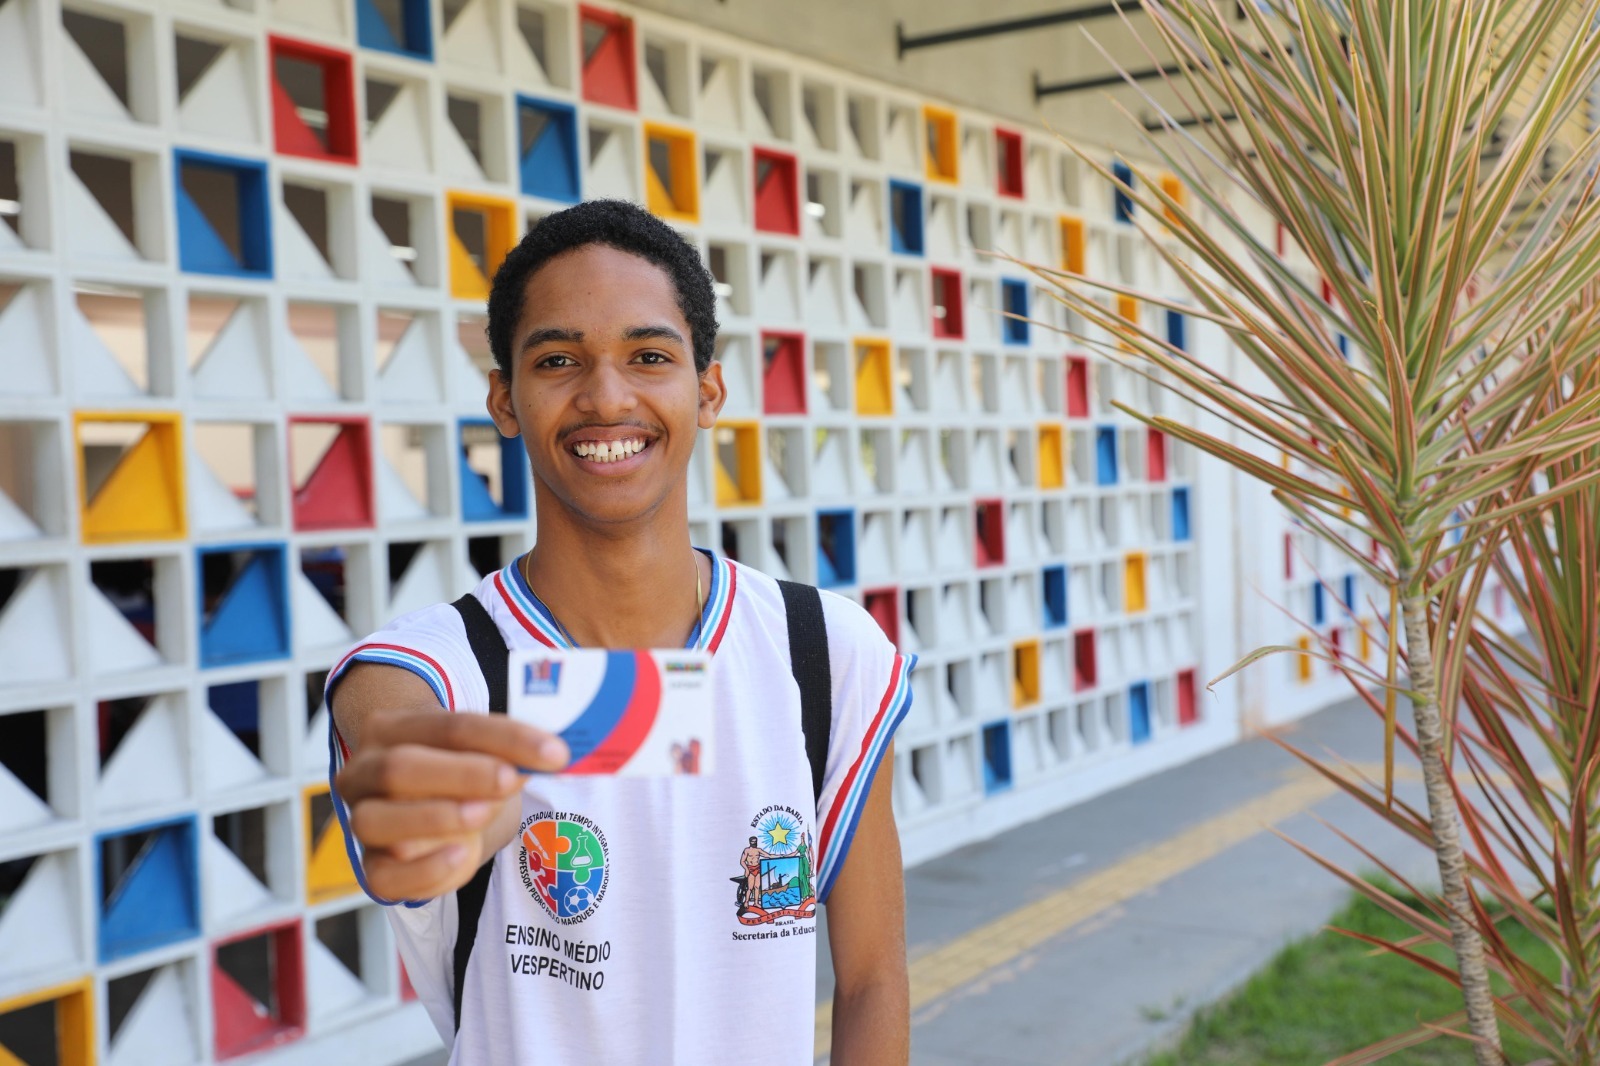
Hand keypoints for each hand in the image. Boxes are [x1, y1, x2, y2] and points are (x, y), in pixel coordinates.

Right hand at [335, 710, 569, 900]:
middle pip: (401, 767)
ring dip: (437, 817)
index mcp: (393, 728)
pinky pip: (384, 877)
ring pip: (377, 820)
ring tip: (482, 813)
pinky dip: (425, 869)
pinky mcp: (371, 867)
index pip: (450, 726)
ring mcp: (361, 819)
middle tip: (510, 780)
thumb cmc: (458, 770)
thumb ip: (508, 754)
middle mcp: (365, 771)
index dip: (504, 738)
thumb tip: (550, 757)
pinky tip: (461, 855)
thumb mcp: (483, 753)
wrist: (425, 803)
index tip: (552, 753)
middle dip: (463, 774)